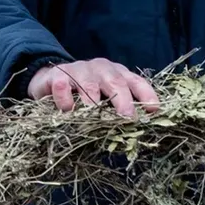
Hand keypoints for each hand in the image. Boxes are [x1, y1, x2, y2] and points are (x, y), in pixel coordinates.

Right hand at [27, 57, 159, 117]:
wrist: (50, 79)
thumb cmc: (84, 94)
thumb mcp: (104, 99)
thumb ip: (117, 111)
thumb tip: (134, 135)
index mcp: (117, 74)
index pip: (136, 82)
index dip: (147, 95)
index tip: (154, 110)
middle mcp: (101, 69)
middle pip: (116, 82)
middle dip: (123, 101)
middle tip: (128, 118)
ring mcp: (79, 70)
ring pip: (89, 85)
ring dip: (93, 103)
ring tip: (94, 120)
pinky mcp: (57, 75)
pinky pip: (62, 86)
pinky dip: (65, 99)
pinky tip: (66, 111)